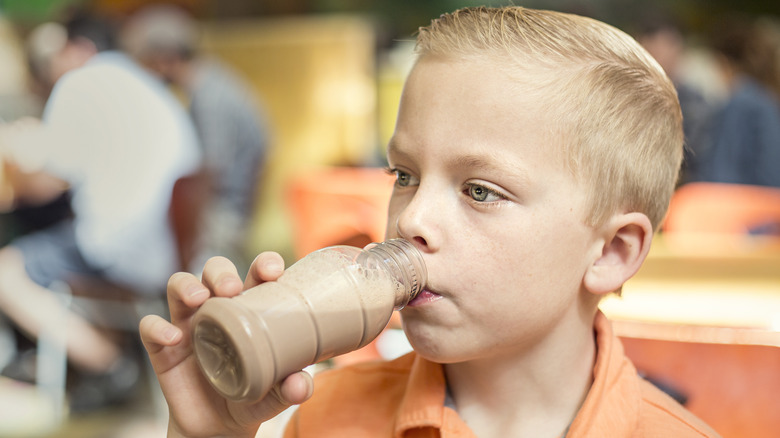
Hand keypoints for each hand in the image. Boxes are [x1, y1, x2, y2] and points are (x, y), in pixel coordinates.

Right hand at [139, 253, 313, 437]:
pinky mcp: (163, 348)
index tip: (272, 269)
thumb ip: (292, 387)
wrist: (219, 429)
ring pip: (178, 286)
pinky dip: (157, 328)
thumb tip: (302, 383)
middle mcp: (217, 309)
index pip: (255, 275)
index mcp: (250, 309)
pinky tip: (173, 338)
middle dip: (221, 271)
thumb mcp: (277, 395)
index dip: (263, 264)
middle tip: (231, 288)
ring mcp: (188, 325)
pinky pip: (151, 328)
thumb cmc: (253, 398)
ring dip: (186, 285)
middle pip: (214, 271)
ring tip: (199, 298)